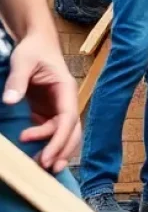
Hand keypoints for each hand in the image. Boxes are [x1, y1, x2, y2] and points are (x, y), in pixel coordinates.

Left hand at [2, 32, 80, 172]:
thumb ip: (17, 81)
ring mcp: (58, 107)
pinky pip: (52, 131)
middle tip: (47, 168)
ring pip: (65, 133)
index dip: (59, 139)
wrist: (37, 43)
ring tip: (40, 166)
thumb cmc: (33, 50)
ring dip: (57, 150)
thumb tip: (10, 101)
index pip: (68, 118)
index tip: (45, 157)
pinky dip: (46, 143)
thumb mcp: (23, 61)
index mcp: (65, 89)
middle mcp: (66, 101)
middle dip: (63, 150)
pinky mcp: (49, 110)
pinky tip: (33, 152)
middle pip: (72, 130)